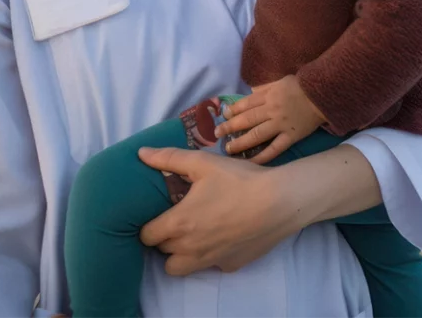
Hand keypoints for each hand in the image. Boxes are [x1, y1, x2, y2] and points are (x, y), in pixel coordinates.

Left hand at [136, 146, 303, 274]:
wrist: (280, 202)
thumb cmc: (239, 180)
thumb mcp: (201, 163)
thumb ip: (168, 158)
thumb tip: (141, 153)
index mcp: (179, 223)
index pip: (147, 236)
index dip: (148, 225)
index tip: (156, 215)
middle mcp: (191, 247)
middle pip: (162, 252)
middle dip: (163, 239)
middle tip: (174, 221)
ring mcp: (210, 259)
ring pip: (179, 268)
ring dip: (178, 255)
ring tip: (189, 236)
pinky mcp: (230, 265)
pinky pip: (209, 265)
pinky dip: (208, 255)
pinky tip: (220, 236)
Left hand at [216, 75, 324, 163]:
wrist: (321, 94)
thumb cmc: (299, 86)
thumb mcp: (278, 82)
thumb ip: (263, 90)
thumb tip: (248, 95)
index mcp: (267, 96)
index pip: (245, 104)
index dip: (231, 111)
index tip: (222, 117)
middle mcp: (271, 111)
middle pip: (246, 120)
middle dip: (229, 127)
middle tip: (217, 134)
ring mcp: (281, 125)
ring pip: (257, 135)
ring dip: (240, 143)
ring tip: (228, 149)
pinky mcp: (291, 137)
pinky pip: (275, 149)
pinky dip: (263, 156)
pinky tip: (251, 162)